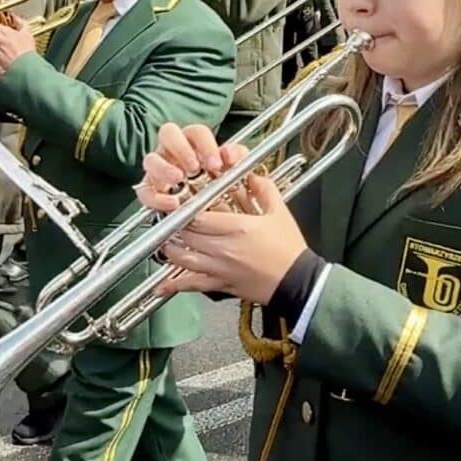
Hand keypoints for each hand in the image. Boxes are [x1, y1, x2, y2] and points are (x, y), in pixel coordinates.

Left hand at [137, 122, 307, 302]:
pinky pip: (192, 285)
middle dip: (174, 226)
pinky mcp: (220, 285)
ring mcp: (220, 269)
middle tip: (168, 219)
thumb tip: (250, 175)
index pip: (198, 216)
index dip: (184, 209)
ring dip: (169, 249)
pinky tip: (162, 285)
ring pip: (182, 258)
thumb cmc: (289, 249)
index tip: (179, 204)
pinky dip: (174, 286)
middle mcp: (224, 249)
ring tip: (164, 241)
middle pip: (186, 235)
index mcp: (237, 228)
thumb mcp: (280, 211)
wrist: (298, 281)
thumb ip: (263, 188)